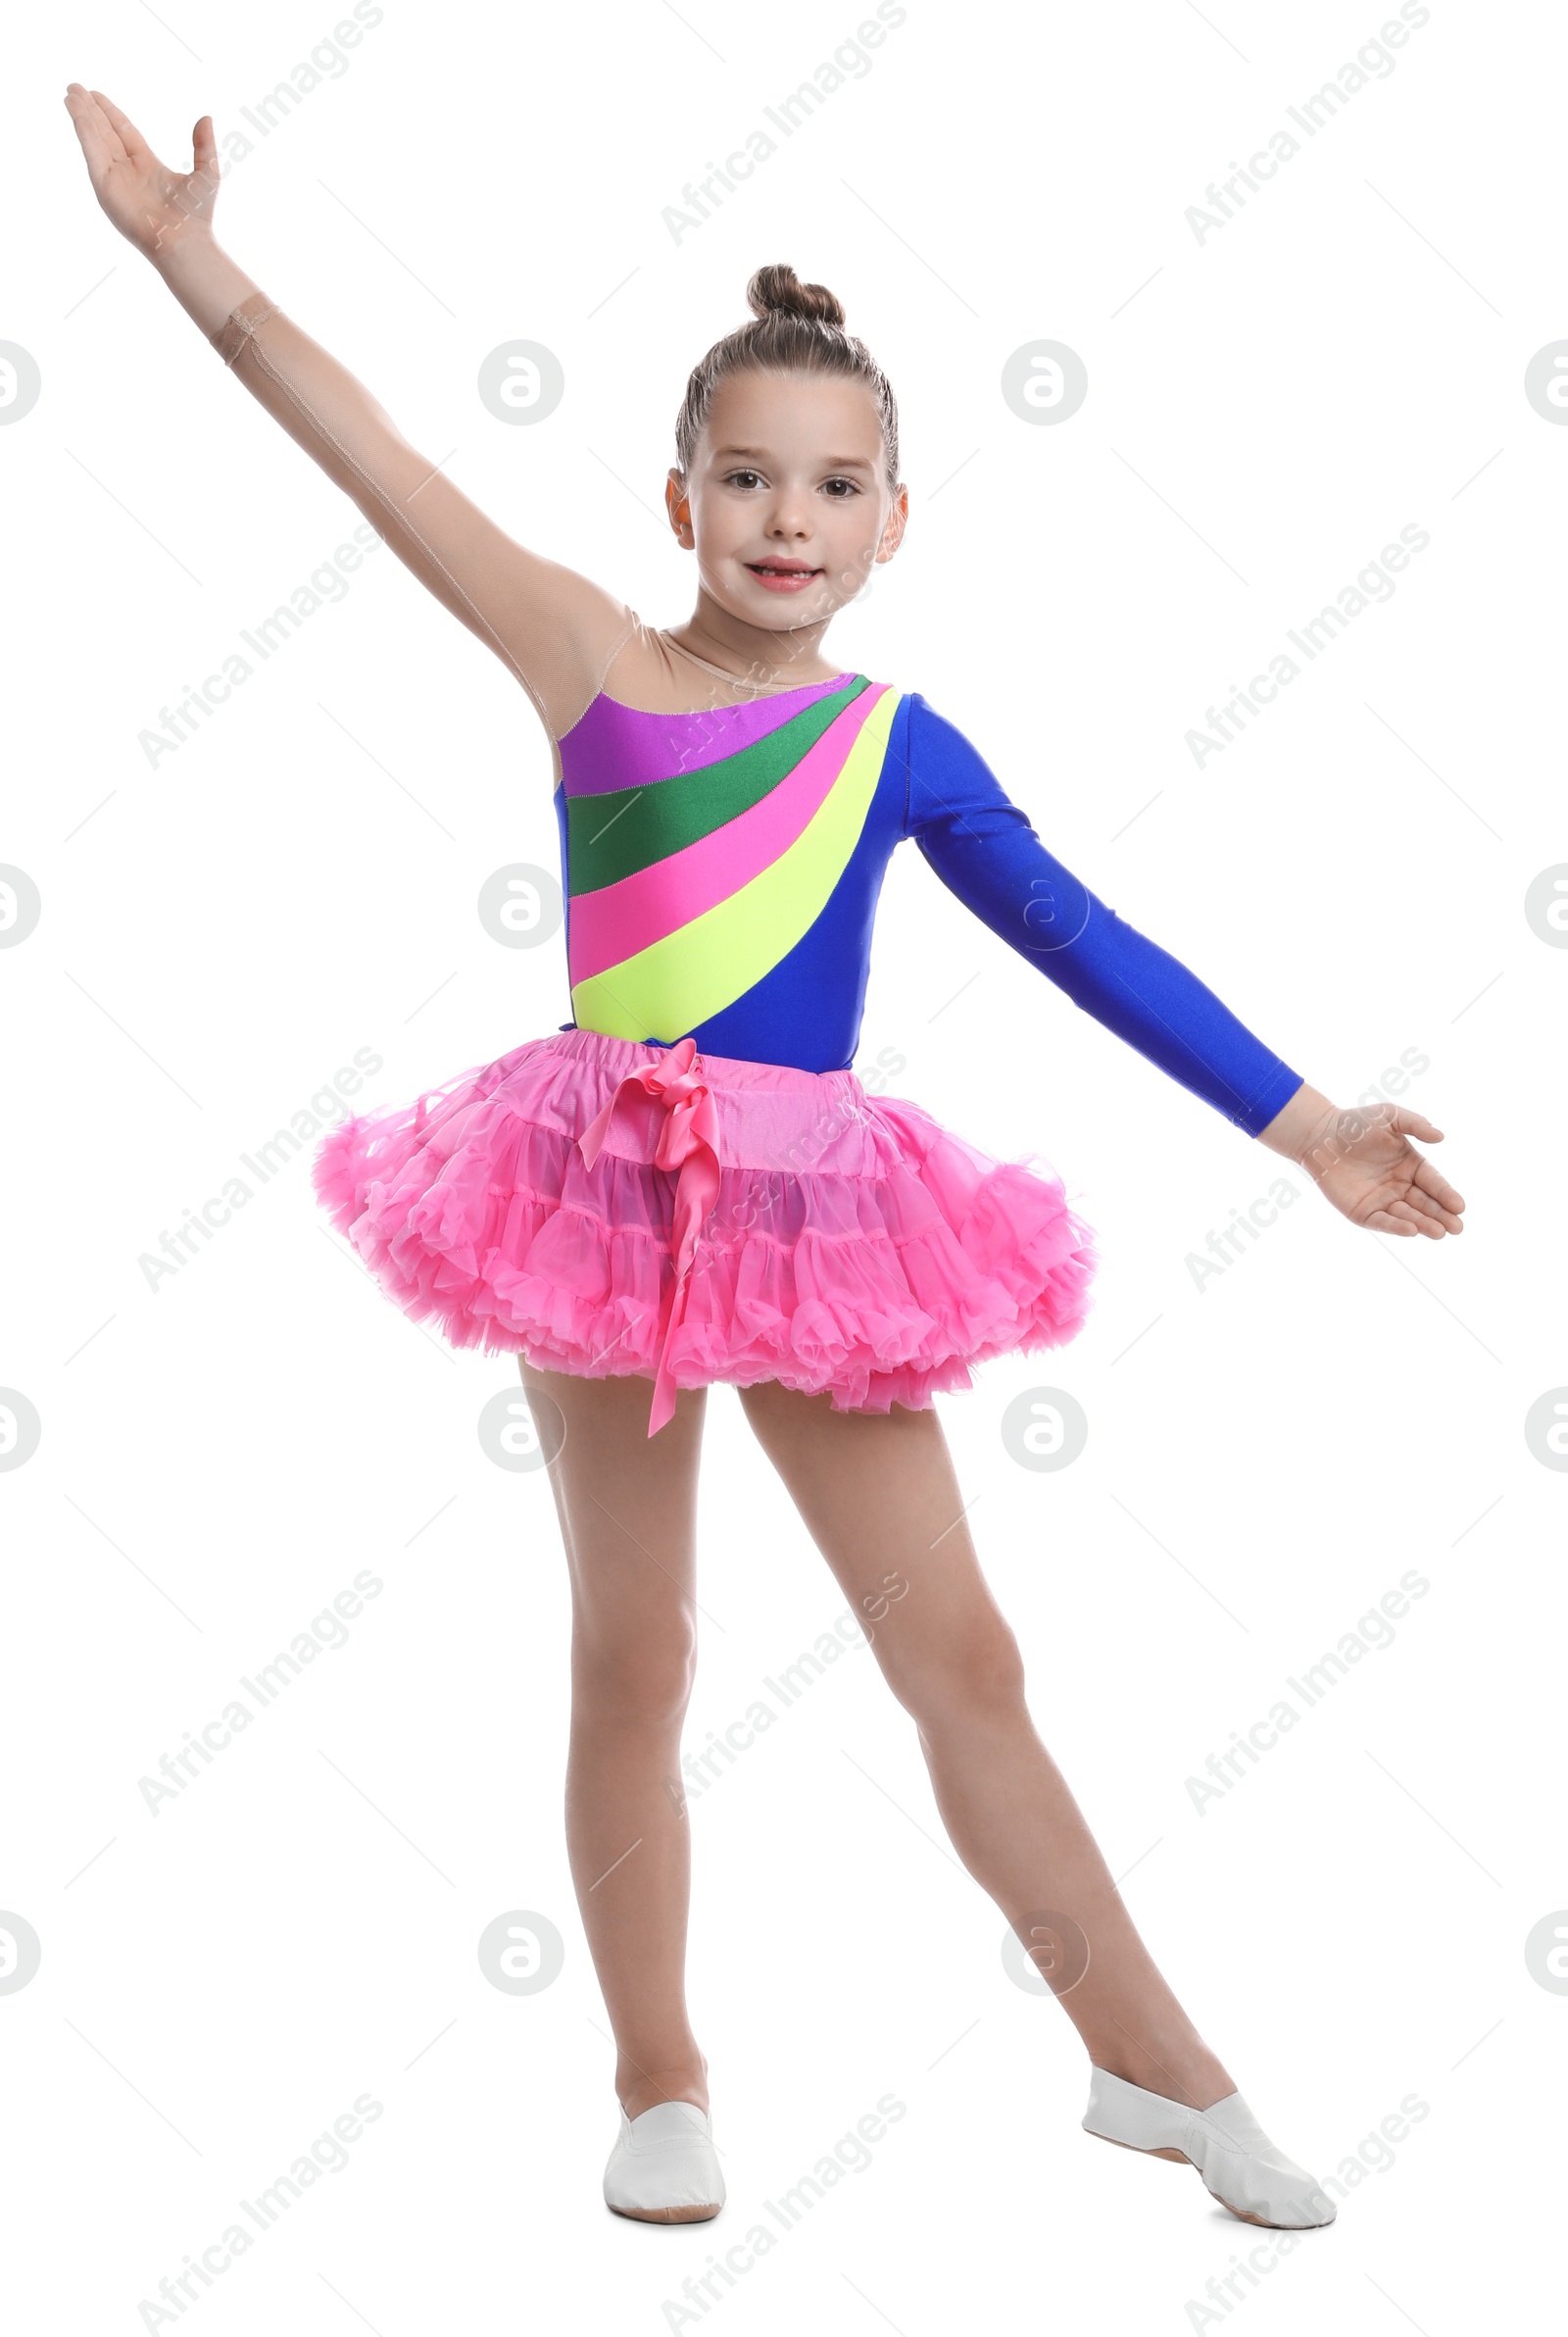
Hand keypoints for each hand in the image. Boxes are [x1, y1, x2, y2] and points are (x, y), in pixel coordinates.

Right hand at [64, 84, 218, 260]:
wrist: (185, 241)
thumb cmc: (197, 215)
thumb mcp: (207, 171)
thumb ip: (204, 145)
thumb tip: (206, 118)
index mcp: (148, 165)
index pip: (123, 131)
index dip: (109, 112)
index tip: (94, 95)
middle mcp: (128, 170)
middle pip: (104, 131)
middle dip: (89, 109)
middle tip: (74, 87)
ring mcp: (115, 179)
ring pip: (95, 139)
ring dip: (81, 116)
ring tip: (69, 93)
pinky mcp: (105, 187)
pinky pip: (93, 153)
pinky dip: (84, 132)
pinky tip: (77, 113)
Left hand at [1295, 1101, 1464, 1238]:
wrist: (1320, 1135)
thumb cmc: (1356, 1123)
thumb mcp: (1389, 1116)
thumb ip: (1416, 1124)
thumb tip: (1440, 1136)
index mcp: (1411, 1165)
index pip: (1433, 1183)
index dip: (1447, 1195)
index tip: (1460, 1207)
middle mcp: (1400, 1185)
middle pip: (1425, 1204)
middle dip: (1441, 1216)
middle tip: (1457, 1228)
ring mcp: (1382, 1200)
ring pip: (1407, 1216)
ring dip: (1423, 1225)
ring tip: (1439, 1232)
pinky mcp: (1362, 1212)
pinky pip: (1382, 1221)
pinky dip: (1396, 1227)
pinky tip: (1411, 1231)